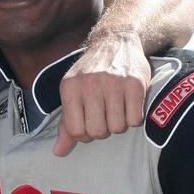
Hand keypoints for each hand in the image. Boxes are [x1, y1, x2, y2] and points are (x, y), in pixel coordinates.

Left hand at [54, 31, 150, 155]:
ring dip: (119, 123)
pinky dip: (134, 117)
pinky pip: (135, 119)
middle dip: (103, 129)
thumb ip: (66, 124)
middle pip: (98, 131)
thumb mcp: (72, 93)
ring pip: (118, 127)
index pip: (76, 131)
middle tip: (105, 115)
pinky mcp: (135, 83)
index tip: (90, 123)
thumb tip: (58, 152)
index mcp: (70, 88)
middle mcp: (90, 84)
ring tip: (117, 107)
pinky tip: (129, 104)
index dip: (85, 134)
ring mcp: (113, 83)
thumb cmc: (90, 73)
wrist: (115, 41)